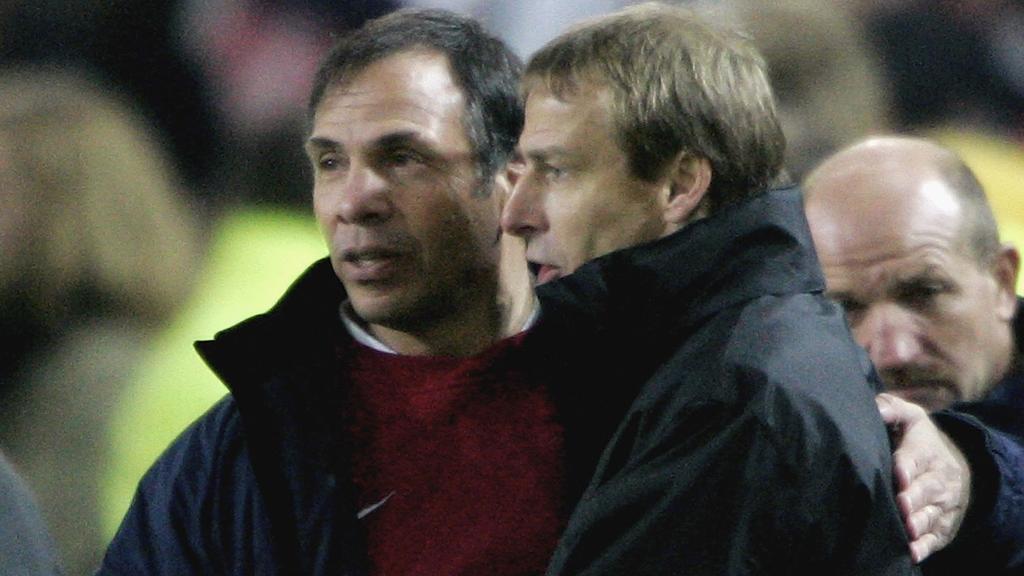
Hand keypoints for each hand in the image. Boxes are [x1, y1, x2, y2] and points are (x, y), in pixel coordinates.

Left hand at [876, 393, 970, 562]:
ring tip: (907, 529)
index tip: (899, 474)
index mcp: (927, 451)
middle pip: (926, 490)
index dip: (907, 467)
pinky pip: (935, 538)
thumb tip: (875, 407)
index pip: (915, 458)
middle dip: (914, 498)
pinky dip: (925, 546)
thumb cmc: (918, 440)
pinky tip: (911, 552)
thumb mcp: (910, 417)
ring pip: (931, 515)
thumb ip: (891, 408)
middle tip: (901, 505)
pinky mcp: (942, 526)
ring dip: (919, 523)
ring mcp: (942, 505)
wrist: (954, 465)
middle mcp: (938, 479)